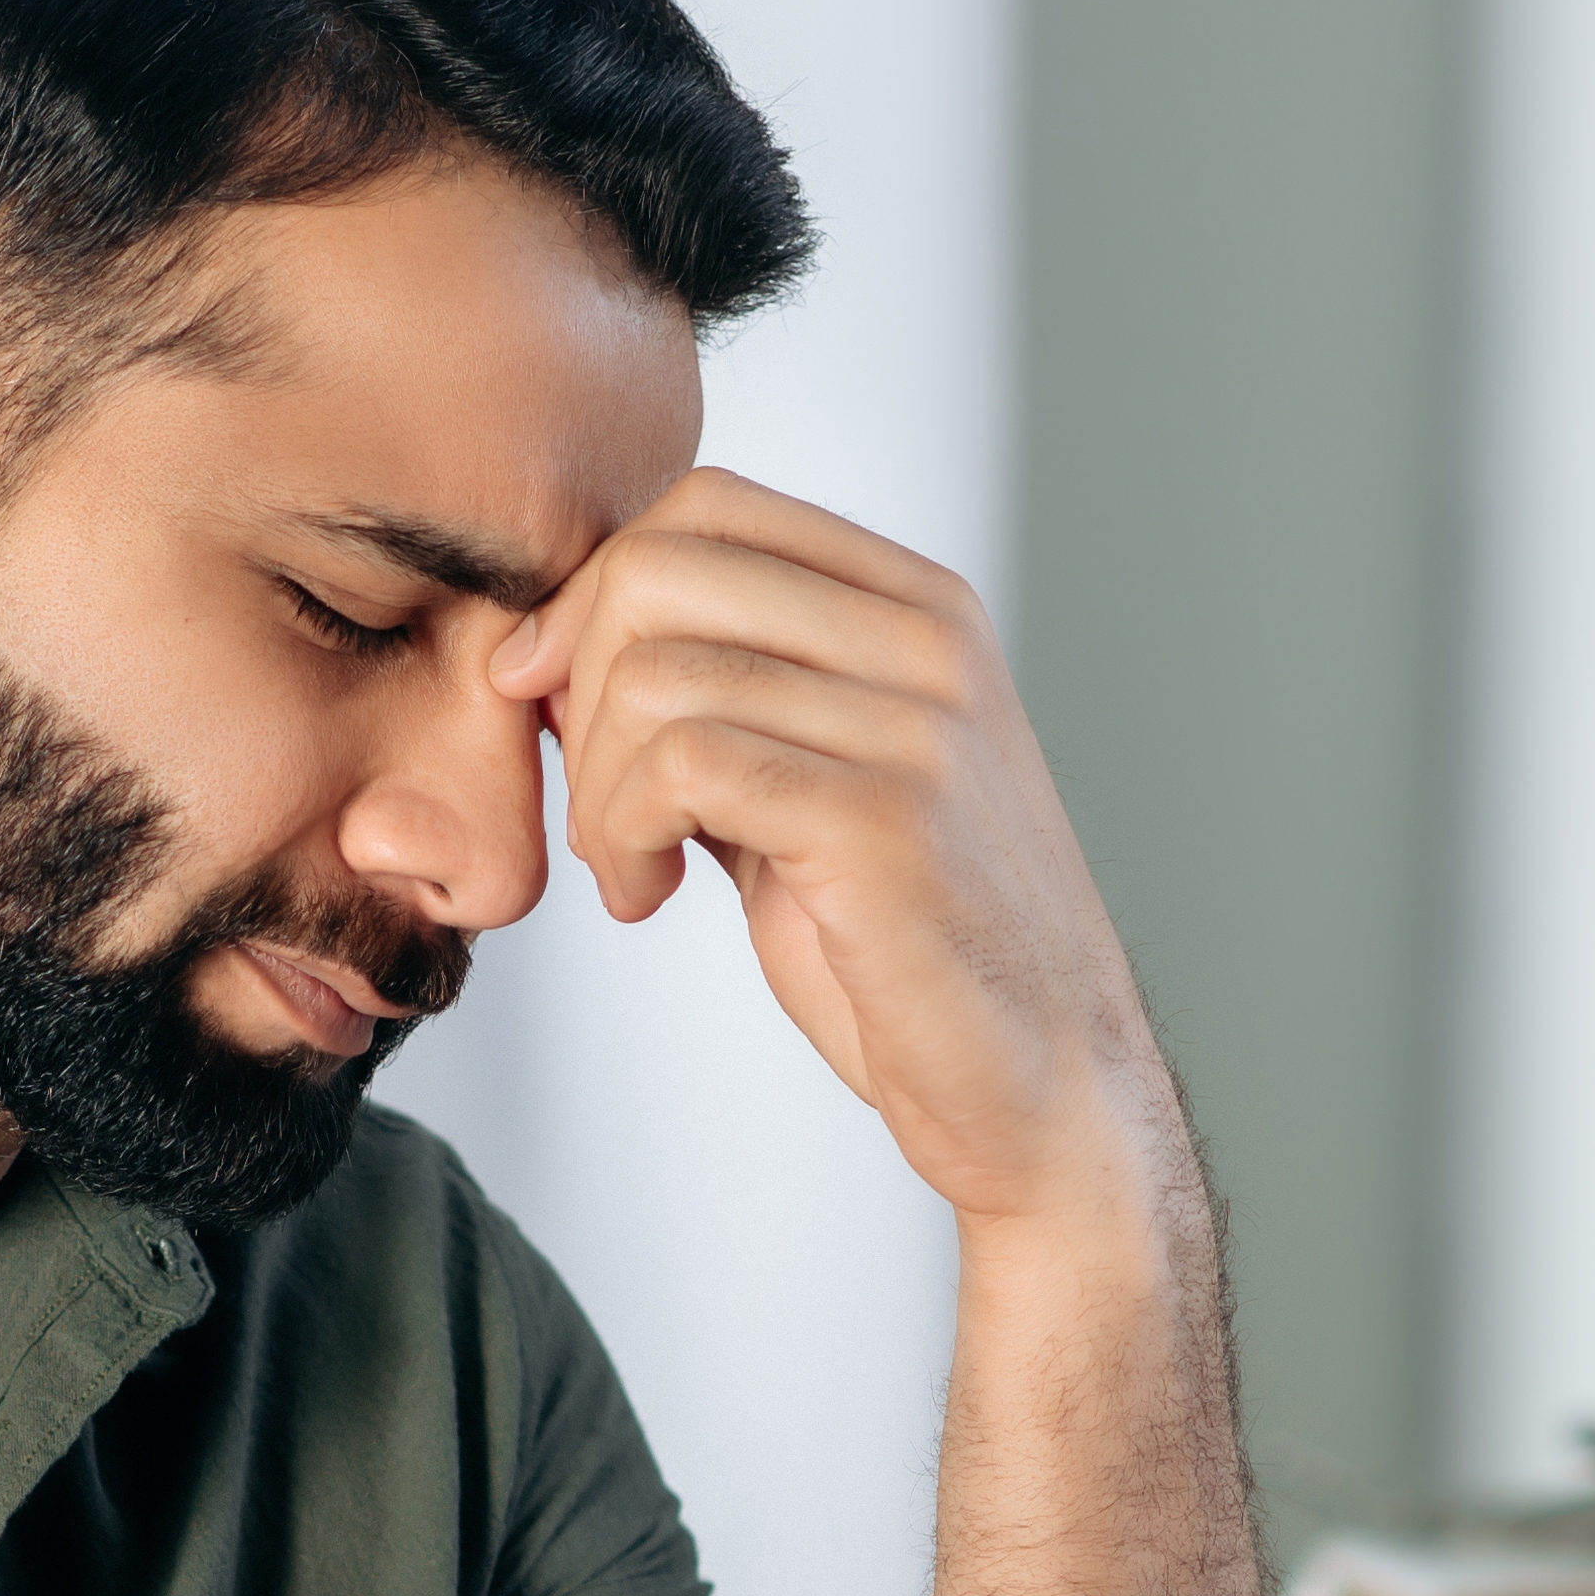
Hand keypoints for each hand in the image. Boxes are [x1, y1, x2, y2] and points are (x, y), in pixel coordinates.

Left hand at [488, 471, 1174, 1232]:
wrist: (1041, 1090)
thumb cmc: (912, 950)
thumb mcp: (819, 784)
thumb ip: (729, 700)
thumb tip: (557, 642)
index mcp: (921, 608)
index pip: (709, 506)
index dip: (593, 591)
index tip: (553, 697)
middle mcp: (929, 644)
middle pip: (662, 569)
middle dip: (576, 684)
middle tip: (594, 802)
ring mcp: (918, 727)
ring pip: (655, 673)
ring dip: (595, 789)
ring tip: (628, 870)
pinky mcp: (885, 822)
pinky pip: (680, 767)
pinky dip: (621, 838)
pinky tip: (650, 897)